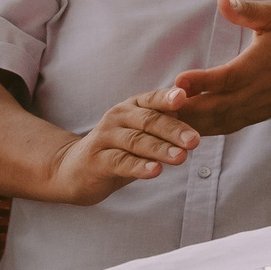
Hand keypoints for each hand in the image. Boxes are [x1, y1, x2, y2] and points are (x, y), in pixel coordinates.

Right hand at [45, 88, 200, 204]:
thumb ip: (163, 126)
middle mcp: (118, 117)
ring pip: (136, 141)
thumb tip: (195, 122)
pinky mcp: (96, 160)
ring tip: (181, 158)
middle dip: (174, 130)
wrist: (75, 169)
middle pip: (148, 121)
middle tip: (195, 140)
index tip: (185, 99)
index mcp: (132, 107)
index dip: (167, 98)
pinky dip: (139, 167)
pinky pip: (120, 162)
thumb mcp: (140, 134)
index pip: (152, 99)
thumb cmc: (118, 149)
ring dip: (160, 149)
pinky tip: (155, 171)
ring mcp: (105, 138)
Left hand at [168, 0, 270, 135]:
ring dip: (191, 123)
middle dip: (187, 110)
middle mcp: (254, 92)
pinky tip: (184, 127)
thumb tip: (222, 0)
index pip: (225, 78)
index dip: (201, 81)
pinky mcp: (253, 117)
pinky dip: (204, 129)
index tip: (178, 80)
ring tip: (163, 120)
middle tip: (157, 108)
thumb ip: (248, 10)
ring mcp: (254, 109)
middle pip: (216, 107)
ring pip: (218, 122)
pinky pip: (225, 127)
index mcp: (257, 66)